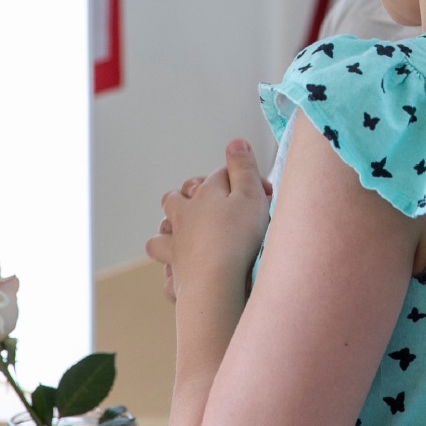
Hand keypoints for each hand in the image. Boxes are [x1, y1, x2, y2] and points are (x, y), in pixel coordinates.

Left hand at [144, 141, 271, 303]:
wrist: (217, 283)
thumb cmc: (238, 238)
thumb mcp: (251, 195)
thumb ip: (243, 167)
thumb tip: (235, 142)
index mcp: (204, 195)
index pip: (218, 176)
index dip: (241, 180)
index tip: (262, 193)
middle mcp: (184, 218)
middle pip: (176, 199)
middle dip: (188, 198)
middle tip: (212, 207)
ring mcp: (176, 247)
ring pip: (162, 232)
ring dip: (171, 231)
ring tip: (187, 236)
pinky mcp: (176, 276)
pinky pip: (167, 271)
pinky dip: (173, 269)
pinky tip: (185, 272)